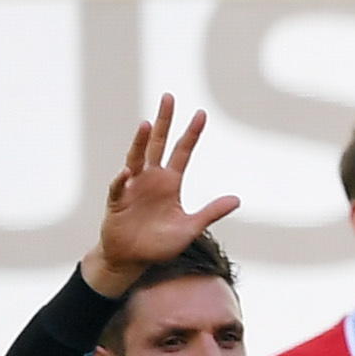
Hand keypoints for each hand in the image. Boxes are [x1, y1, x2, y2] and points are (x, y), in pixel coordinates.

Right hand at [95, 97, 239, 286]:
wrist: (133, 258)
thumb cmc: (160, 243)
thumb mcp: (191, 227)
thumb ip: (211, 212)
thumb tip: (237, 199)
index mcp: (170, 183)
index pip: (183, 152)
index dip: (191, 134)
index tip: (201, 113)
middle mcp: (151, 179)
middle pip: (157, 144)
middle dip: (165, 122)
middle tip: (169, 97)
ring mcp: (133, 188)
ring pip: (136, 158)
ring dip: (140, 142)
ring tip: (147, 124)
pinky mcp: (117, 202)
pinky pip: (119, 188)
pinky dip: (122, 180)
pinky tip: (127, 171)